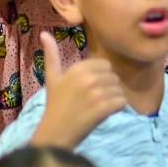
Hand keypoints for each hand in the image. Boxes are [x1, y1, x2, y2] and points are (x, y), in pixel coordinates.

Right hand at [32, 31, 125, 148]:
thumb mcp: (52, 78)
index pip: (105, 65)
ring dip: (113, 99)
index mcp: (77, 68)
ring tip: (97, 108)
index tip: (89, 89)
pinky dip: (117, 108)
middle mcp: (88, 78)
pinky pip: (122, 102)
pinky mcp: (104, 108)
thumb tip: (44, 33)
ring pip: (119, 89)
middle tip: (93, 101)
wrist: (55, 134)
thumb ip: (51, 55)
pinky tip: (104, 114)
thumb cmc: (55, 105)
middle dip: (108, 88)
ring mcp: (96, 93)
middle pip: (114, 77)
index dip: (101, 77)